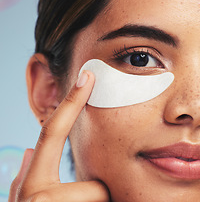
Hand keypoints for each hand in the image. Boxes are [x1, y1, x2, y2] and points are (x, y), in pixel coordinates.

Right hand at [9, 71, 109, 201]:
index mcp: (31, 183)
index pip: (52, 133)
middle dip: (97, 191)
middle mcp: (35, 195)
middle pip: (96, 181)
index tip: (87, 76)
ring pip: (101, 194)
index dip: (70, 103)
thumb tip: (31, 148)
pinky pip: (106, 200)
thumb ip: (29, 174)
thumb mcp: (26, 198)